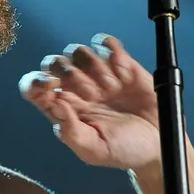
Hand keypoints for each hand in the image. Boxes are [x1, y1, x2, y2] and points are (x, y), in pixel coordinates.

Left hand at [19, 33, 161, 169]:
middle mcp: (74, 87)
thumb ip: (72, 133)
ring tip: (112, 88)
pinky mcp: (119, 62)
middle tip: (92, 95)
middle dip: (70, 75)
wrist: (159, 143)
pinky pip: (105, 42)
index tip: (51, 87)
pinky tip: (123, 74)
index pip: (34, 86)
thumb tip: (55, 104)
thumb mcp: (95, 150)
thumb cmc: (123, 150)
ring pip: (76, 50)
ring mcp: (96, 73)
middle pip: (53, 63)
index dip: (36, 82)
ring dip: (93, 67)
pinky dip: (111, 52)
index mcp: (62, 108)